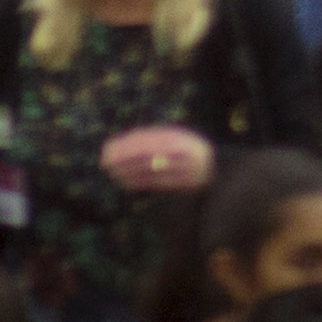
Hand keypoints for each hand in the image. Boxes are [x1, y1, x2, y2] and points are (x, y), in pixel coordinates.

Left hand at [97, 126, 216, 197]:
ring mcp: (183, 169)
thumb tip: (126, 142)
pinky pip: (156, 184)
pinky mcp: (182, 184)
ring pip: (149, 170)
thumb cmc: (190, 150)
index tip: (109, 147)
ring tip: (111, 171)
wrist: (216, 168)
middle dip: (124, 157)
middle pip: (146, 155)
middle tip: (105, 160)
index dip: (127, 144)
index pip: (147, 140)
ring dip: (128, 171)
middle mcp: (182, 153)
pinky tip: (125, 182)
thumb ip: (157, 137)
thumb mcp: (178, 136)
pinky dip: (138, 183)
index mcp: (179, 138)